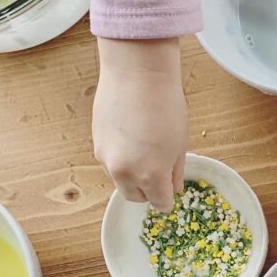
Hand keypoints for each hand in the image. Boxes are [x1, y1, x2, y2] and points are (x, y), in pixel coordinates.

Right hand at [92, 37, 187, 211]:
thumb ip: (174, 172)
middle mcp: (124, 172)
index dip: (167, 198)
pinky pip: (109, 163)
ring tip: (143, 150)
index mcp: (150, 176)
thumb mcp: (180, 144)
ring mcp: (106, 158)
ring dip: (131, 176)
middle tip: (158, 172)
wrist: (136, 73)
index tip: (170, 187)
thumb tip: (172, 187)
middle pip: (135, 197)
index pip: (160, 204)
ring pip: (119, 181)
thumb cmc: (166, 105)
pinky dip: (120, 159)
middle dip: (147, 191)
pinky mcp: (95, 143)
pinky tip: (130, 139)